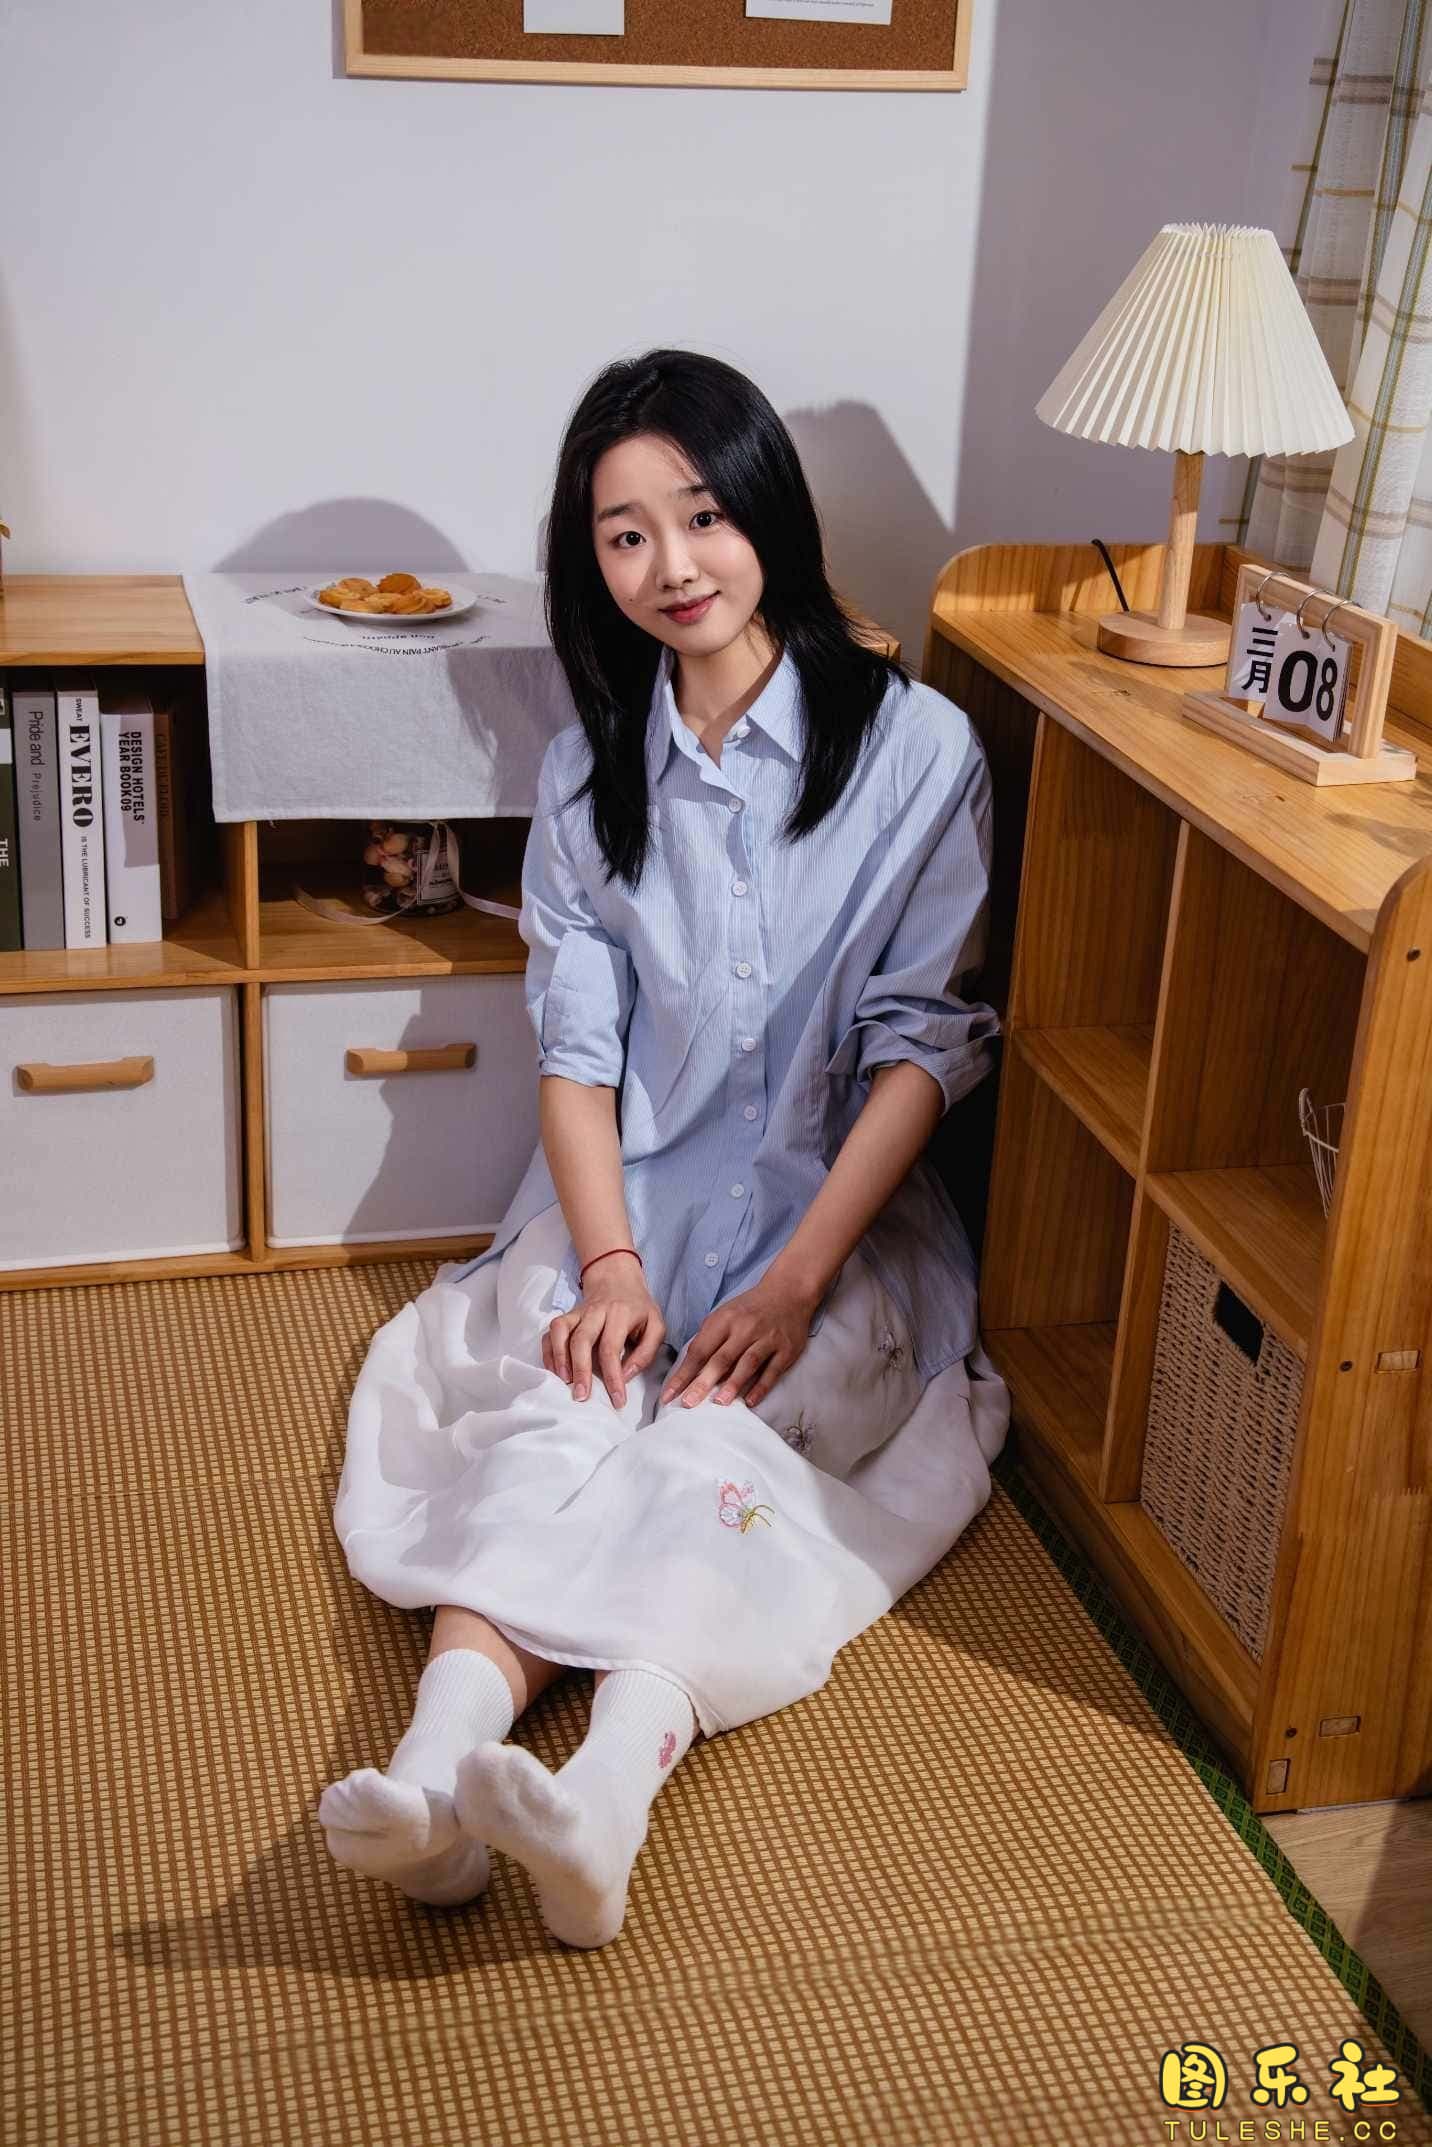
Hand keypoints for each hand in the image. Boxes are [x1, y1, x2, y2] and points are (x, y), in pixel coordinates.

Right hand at [542, 1253, 665, 1409]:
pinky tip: (555, 1371)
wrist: (618, 1279)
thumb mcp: (656, 1326)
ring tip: (564, 1382)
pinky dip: (549, 1352)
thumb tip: (625, 1376)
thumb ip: (646, 1352)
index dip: (613, 1377)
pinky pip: (550, 1332)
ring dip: (559, 1358)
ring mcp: (577, 1312)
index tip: (617, 1401)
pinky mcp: (566, 1316)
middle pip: (581, 1340)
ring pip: (561, 1332)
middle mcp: (596, 1311)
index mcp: (620, 1313)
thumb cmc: (638, 1309)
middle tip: (581, 1396)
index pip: (612, 1348)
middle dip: (580, 1370)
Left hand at [658, 1275, 818, 1412]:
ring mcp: (767, 1339)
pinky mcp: (787, 1349)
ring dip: (733, 1384)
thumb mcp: (723, 1315)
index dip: (684, 1374)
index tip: (669, 1395)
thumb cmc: (749, 1309)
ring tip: (719, 1403)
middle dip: (703, 1382)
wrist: (788, 1293)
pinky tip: (751, 1402)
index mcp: (724, 1320)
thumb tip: (688, 1370)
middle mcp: (745, 1328)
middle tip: (688, 1403)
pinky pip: (773, 1370)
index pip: (700, 1350)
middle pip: (722, 1358)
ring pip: (748, 1363)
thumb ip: (707, 1340)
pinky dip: (762, 1387)